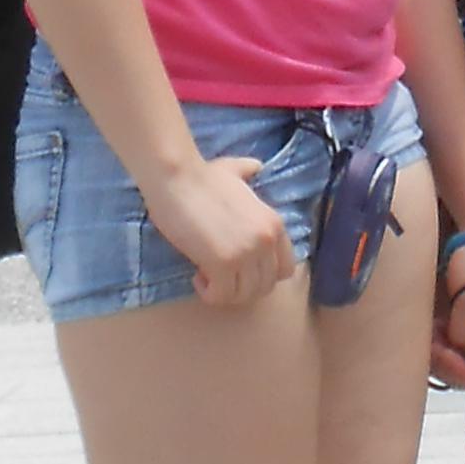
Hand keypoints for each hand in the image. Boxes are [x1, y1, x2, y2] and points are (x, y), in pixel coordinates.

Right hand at [149, 149, 296, 306]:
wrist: (178, 178)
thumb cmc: (202, 175)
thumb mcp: (236, 171)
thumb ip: (250, 172)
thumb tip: (255, 167)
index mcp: (275, 223)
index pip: (286, 269)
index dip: (263, 274)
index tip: (243, 268)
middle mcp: (266, 240)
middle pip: (265, 286)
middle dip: (243, 287)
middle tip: (222, 275)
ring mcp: (247, 253)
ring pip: (245, 295)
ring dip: (226, 292)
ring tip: (208, 275)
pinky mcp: (223, 264)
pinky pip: (222, 296)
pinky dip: (210, 294)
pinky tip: (198, 277)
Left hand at [431, 252, 464, 386]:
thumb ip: (462, 329)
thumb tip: (456, 347)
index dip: (460, 372)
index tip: (440, 353)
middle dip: (449, 362)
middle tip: (430, 344)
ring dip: (444, 352)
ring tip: (430, 334)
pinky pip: (461, 342)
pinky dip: (446, 341)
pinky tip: (434, 328)